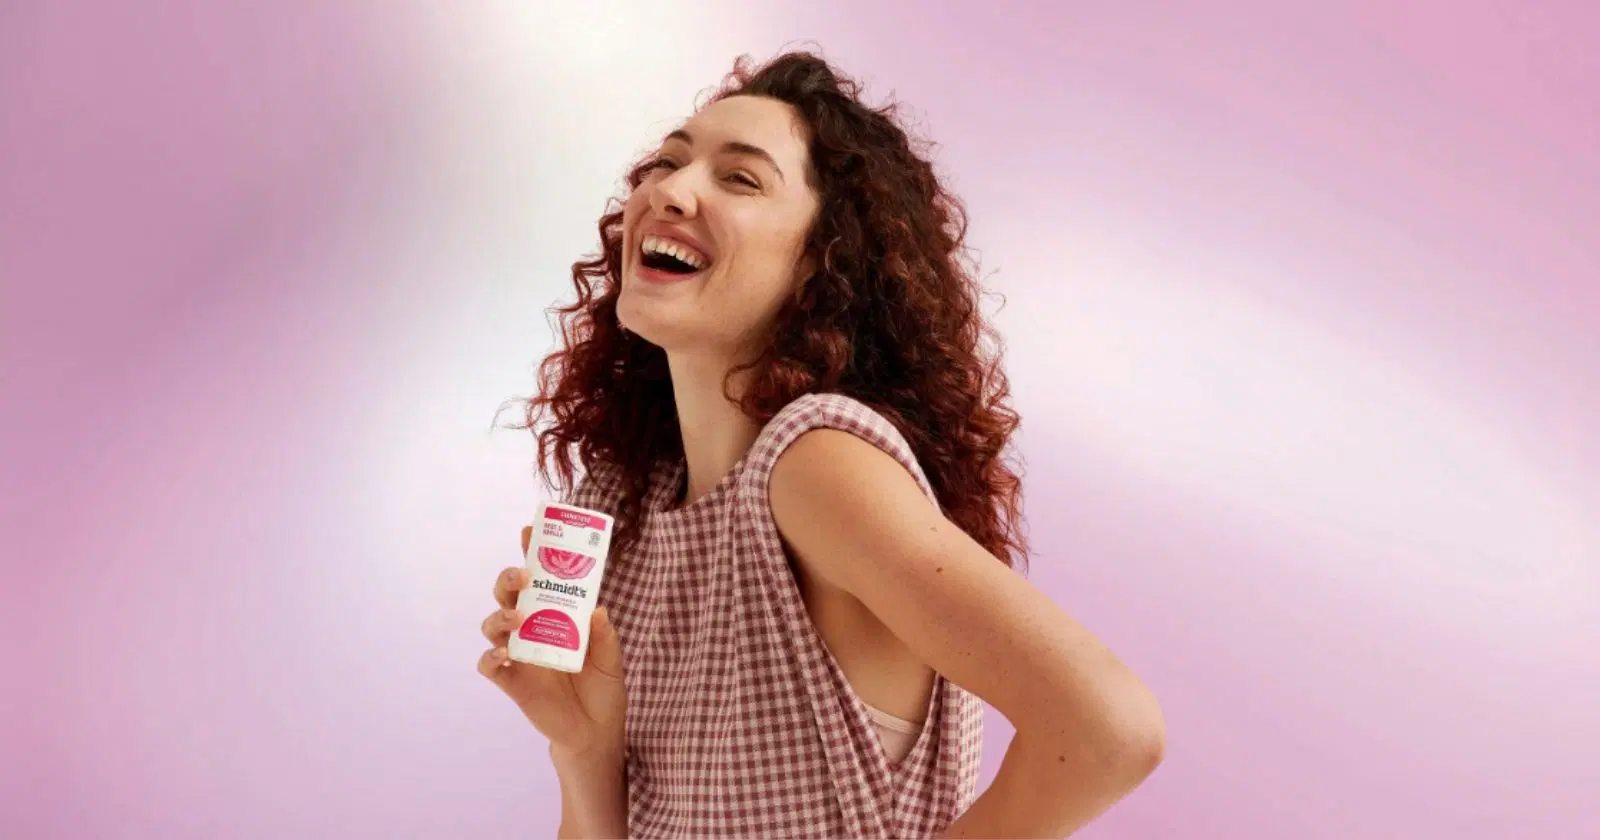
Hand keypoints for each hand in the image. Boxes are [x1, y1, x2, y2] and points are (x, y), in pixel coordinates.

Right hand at [478, 526, 628, 762]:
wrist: (596, 733)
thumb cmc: (603, 690)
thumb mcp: (611, 660)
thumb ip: (604, 636)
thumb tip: (597, 610)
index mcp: (555, 616)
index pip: (538, 579)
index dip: (530, 554)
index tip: (529, 531)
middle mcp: (531, 630)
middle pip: (507, 596)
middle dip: (507, 579)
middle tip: (523, 576)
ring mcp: (518, 655)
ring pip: (492, 625)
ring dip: (499, 617)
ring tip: (517, 619)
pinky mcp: (512, 681)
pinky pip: (489, 665)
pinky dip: (491, 658)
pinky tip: (503, 656)